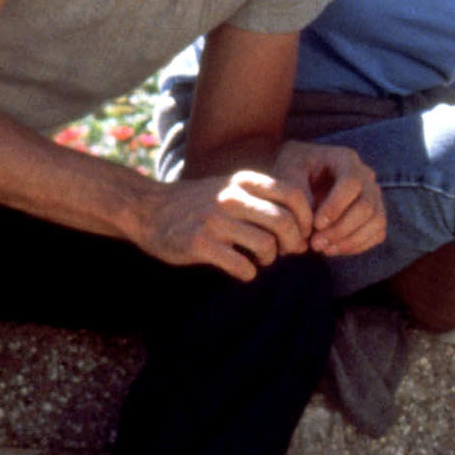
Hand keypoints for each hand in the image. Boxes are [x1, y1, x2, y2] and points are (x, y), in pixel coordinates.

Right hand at [135, 168, 318, 278]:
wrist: (148, 208)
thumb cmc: (198, 203)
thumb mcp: (231, 188)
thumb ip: (263, 200)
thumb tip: (303, 228)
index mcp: (244, 181)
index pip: (293, 195)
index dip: (306, 218)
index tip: (302, 233)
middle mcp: (232, 197)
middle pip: (284, 222)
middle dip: (293, 243)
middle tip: (288, 252)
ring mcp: (215, 220)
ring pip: (266, 245)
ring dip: (270, 259)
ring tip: (261, 260)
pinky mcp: (200, 243)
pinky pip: (241, 265)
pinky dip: (248, 273)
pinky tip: (242, 271)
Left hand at [271, 139, 383, 257]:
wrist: (299, 174)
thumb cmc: (292, 169)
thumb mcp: (287, 170)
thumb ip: (297, 191)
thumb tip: (311, 220)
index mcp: (345, 159)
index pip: (352, 183)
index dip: (336, 206)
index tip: (316, 224)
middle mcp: (366, 176)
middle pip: (367, 206)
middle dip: (341, 229)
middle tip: (315, 244)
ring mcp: (373, 195)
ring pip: (376, 221)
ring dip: (350, 240)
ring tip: (323, 249)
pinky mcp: (374, 214)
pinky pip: (377, 233)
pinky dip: (358, 245)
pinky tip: (333, 249)